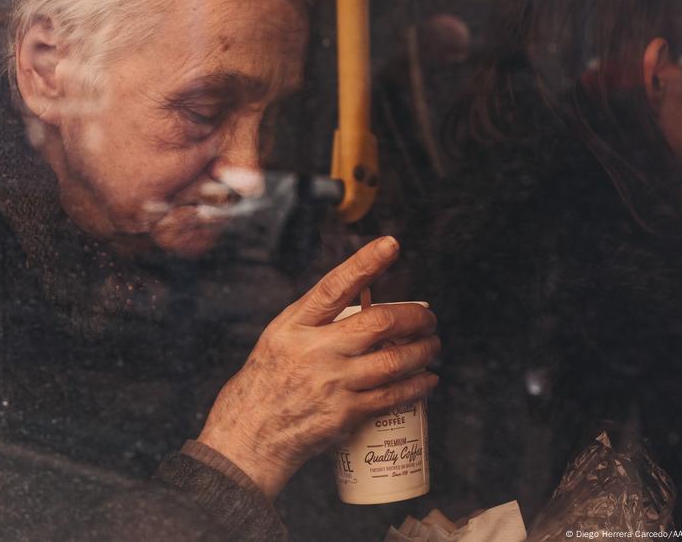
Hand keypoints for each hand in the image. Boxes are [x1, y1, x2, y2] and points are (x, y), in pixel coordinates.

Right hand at [196, 236, 439, 498]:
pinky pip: (393, 396)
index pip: (334, 286)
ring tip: (432, 346)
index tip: (390, 245)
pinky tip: (427, 379)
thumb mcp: (279, 339)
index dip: (365, 263)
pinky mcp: (344, 414)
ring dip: (423, 351)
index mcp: (293, 326)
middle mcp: (313, 351)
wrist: (249, 436)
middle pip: (378, 323)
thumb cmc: (265, 383)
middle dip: (414, 317)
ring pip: (394, 360)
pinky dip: (417, 385)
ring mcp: (331, 383)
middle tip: (428, 318)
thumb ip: (315, 321)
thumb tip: (360, 301)